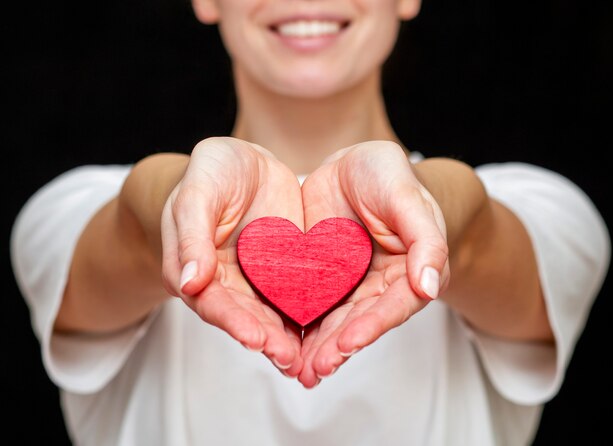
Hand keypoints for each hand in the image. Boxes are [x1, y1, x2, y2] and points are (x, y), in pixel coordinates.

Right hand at [161, 137, 303, 375]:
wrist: (243, 162)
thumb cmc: (211, 173)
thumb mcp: (198, 194)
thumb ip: (192, 237)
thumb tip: (188, 283)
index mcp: (196, 270)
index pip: (213, 302)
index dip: (234, 321)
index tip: (255, 338)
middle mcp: (227, 282)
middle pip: (246, 316)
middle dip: (267, 338)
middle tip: (288, 359)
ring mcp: (258, 277)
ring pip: (273, 312)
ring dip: (289, 337)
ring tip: (308, 361)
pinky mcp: (285, 268)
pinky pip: (298, 291)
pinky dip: (311, 312)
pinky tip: (329, 331)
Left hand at [298, 141, 449, 386]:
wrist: (355, 165)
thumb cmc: (390, 177)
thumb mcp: (408, 197)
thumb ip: (425, 240)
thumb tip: (431, 286)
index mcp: (410, 272)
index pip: (393, 305)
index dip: (372, 326)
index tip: (349, 344)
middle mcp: (379, 285)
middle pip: (360, 321)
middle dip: (338, 347)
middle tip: (315, 369)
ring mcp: (348, 283)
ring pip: (333, 319)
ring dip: (317, 347)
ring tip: (297, 370)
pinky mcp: (321, 276)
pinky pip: (308, 301)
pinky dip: (296, 323)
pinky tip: (279, 342)